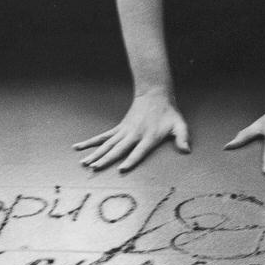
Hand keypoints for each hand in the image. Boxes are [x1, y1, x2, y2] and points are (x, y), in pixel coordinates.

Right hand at [74, 93, 189, 171]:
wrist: (155, 95)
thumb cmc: (169, 114)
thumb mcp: (179, 125)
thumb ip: (183, 137)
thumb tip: (187, 150)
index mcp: (148, 136)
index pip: (139, 151)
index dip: (131, 159)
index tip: (122, 168)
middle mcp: (134, 135)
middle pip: (118, 149)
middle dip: (106, 160)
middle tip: (94, 169)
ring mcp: (124, 131)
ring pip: (107, 144)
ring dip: (94, 154)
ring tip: (84, 163)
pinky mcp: (118, 129)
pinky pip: (102, 137)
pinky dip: (90, 142)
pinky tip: (78, 147)